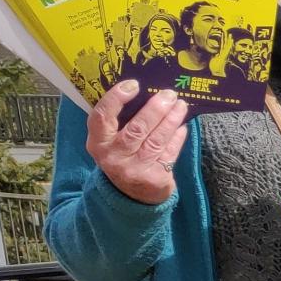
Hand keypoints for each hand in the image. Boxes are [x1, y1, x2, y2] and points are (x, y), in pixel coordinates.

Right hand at [85, 81, 185, 204]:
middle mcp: (113, 156)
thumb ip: (120, 121)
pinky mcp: (154, 178)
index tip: (133, 85)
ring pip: (156, 140)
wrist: (130, 195)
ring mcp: (134, 169)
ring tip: (181, 105)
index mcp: (97, 143)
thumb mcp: (111, 141)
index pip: (101, 116)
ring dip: (171, 120)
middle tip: (169, 94)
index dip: (116, 98)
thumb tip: (144, 92)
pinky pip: (169, 153)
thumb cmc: (122, 157)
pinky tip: (182, 126)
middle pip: (136, 128)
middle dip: (155, 109)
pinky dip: (177, 138)